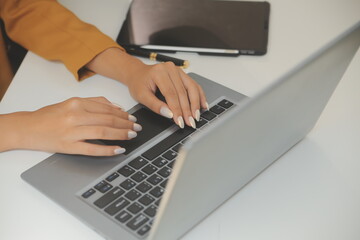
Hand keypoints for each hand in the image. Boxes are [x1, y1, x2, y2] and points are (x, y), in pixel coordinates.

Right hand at [0, 97, 141, 155]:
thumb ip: (95, 102)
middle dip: (126, 124)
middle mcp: (75, 115)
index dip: (123, 114)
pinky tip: (119, 149)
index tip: (133, 118)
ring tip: (132, 135)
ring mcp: (72, 131)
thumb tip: (117, 107)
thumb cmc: (51, 115)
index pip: (107, 109)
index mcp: (77, 103)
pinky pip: (93, 148)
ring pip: (103, 132)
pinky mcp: (69, 146)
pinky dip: (108, 149)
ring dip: (121, 134)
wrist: (28, 128)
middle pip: (108, 120)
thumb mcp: (72, 102)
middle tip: (137, 128)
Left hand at [86, 48, 207, 127]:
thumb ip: (155, 105)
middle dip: (187, 109)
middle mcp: (170, 69)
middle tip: (190, 122)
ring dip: (196, 104)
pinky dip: (199, 96)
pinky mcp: (183, 74)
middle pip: (183, 92)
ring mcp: (178, 70)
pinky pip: (194, 85)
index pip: (171, 94)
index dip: (177, 109)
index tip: (180, 121)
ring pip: (192, 88)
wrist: (137, 73)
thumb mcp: (141, 96)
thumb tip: (169, 114)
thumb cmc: (138, 83)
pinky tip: (203, 105)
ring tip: (197, 116)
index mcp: (159, 72)